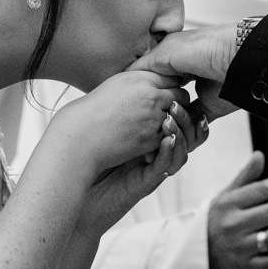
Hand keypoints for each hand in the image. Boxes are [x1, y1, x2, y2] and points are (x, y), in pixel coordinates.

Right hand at [53, 70, 189, 172]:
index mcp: (141, 79)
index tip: (170, 91)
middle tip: (170, 110)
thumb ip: (141, 80)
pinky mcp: (151, 139)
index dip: (173, 85)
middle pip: (181, 96)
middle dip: (178, 103)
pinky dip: (164, 137)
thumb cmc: (94, 110)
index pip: (173, 78)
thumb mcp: (117, 84)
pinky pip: (169, 135)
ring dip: (174, 121)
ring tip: (160, 124)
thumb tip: (160, 78)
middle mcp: (151, 96)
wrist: (81, 136)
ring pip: (179, 117)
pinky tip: (151, 137)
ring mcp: (153, 118)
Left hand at [76, 100, 199, 235]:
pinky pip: (166, 165)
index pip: (179, 119)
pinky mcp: (147, 181)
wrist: (78, 193)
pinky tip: (166, 140)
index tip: (177, 88)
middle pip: (189, 135)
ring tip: (170, 121)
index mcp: (152, 137)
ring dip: (180, 134)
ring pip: (182, 151)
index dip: (183, 105)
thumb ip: (125, 108)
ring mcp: (154, 167)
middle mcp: (157, 152)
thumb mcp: (112, 129)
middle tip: (175, 105)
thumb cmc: (91, 157)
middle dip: (187, 119)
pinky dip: (169, 152)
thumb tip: (131, 75)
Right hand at [129, 26, 240, 122]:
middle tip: (142, 116)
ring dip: (169, 118)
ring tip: (158, 124)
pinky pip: (193, 121)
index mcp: (173, 55)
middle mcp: (185, 72)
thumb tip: (127, 77)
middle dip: (153, 106)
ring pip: (176, 110)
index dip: (139, 87)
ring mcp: (197, 90)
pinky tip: (174, 130)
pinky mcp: (210, 107)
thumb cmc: (207, 47)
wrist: (242, 59)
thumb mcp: (167, 51)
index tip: (126, 101)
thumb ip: (146, 65)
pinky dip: (185, 127)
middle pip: (162, 94)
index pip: (150, 74)